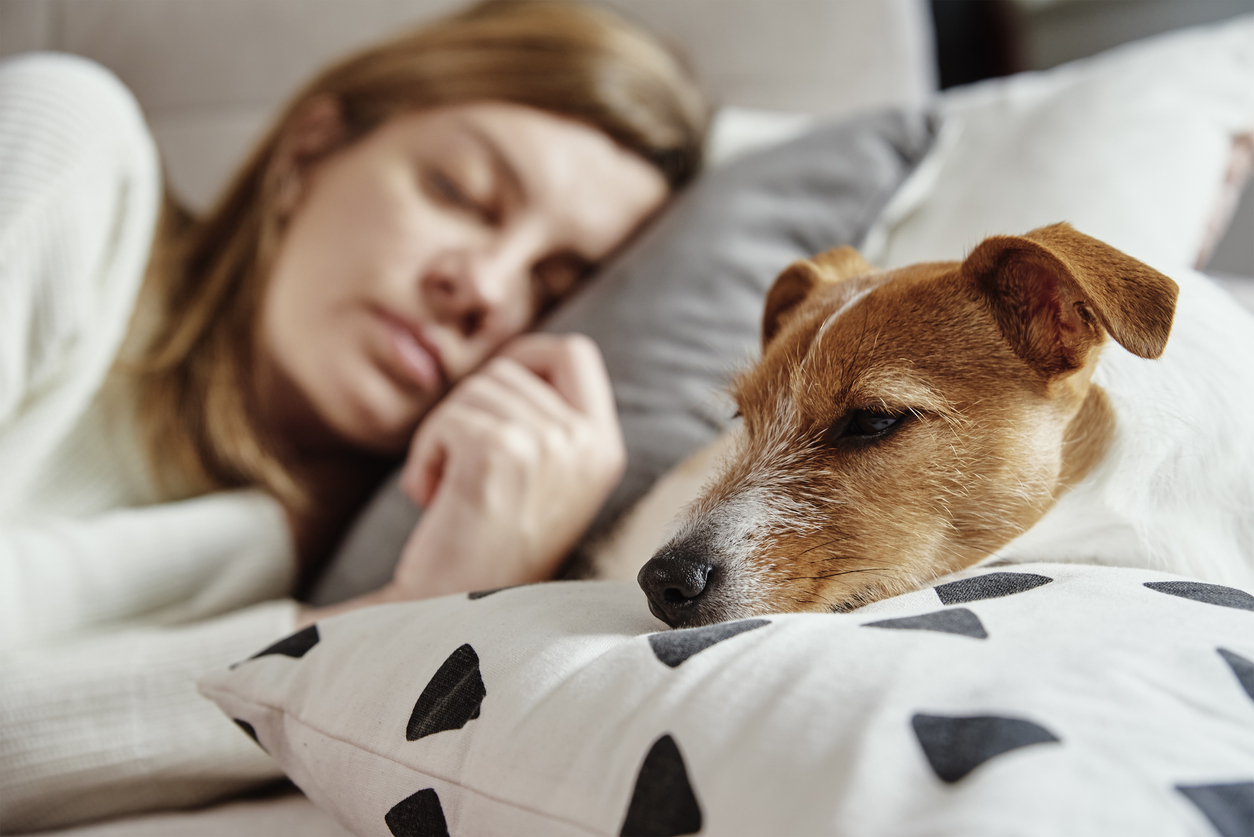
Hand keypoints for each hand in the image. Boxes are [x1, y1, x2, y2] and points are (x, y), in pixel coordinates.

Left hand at [389, 333, 624, 597]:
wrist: (457, 613)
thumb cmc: (489, 548)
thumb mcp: (545, 479)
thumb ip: (548, 421)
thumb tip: (519, 360)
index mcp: (604, 448)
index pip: (574, 353)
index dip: (527, 356)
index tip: (491, 393)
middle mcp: (587, 443)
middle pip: (510, 369)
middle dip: (469, 410)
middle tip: (461, 471)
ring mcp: (548, 445)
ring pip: (473, 391)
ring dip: (443, 436)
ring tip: (449, 492)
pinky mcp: (501, 453)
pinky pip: (446, 419)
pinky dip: (424, 455)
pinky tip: (430, 498)